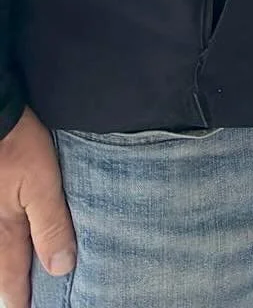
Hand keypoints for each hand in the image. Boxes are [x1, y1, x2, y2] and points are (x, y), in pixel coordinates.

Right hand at [0, 110, 73, 307]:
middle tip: (26, 304)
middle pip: (1, 273)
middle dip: (14, 291)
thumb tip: (61, 268)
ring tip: (18, 286)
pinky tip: (11, 247)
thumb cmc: (16, 147)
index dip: (23, 302)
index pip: (13, 282)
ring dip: (8, 270)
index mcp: (5, 233)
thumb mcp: (42, 183)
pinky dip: (5, 250)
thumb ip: (51, 224)